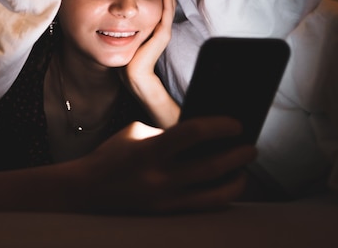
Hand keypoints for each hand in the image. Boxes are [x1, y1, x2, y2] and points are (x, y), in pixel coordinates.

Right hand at [75, 117, 256, 213]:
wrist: (87, 190)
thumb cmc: (111, 155)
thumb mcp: (136, 132)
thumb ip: (168, 133)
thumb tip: (203, 136)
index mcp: (149, 151)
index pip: (192, 133)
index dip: (219, 126)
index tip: (236, 124)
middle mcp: (159, 178)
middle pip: (211, 167)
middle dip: (238, 156)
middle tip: (251, 147)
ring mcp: (164, 200)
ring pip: (215, 195)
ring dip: (237, 181)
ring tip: (244, 169)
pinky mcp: (166, 213)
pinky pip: (203, 207)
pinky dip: (221, 196)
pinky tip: (228, 185)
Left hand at [123, 0, 179, 126]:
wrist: (132, 76)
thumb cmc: (125, 58)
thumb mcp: (122, 35)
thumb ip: (120, 24)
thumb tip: (107, 11)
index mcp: (151, 26)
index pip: (155, 2)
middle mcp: (159, 26)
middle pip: (163, 0)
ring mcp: (163, 29)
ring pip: (167, 2)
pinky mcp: (163, 33)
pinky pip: (166, 9)